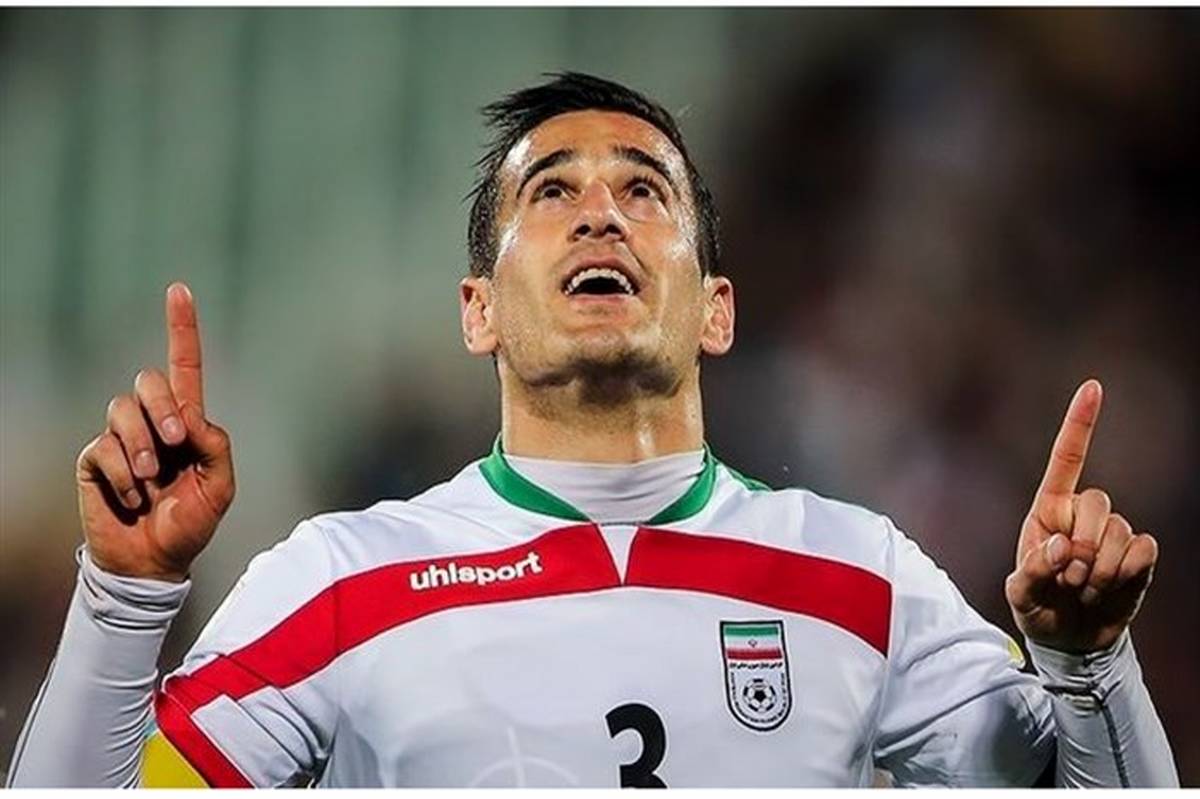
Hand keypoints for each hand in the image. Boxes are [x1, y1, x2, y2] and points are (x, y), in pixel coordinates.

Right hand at [75, 283, 234, 581]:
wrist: (153, 562)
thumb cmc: (191, 524)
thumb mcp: (220, 488)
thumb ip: (216, 446)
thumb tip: (192, 418)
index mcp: (187, 423)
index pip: (183, 367)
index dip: (181, 329)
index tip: (179, 290)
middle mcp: (152, 422)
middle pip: (149, 381)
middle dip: (162, 409)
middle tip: (175, 444)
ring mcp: (121, 439)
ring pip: (122, 410)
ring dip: (140, 447)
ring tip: (151, 481)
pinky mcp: (95, 459)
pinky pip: (103, 447)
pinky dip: (123, 475)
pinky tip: (132, 497)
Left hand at [1006, 379, 1158, 652]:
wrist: (1070, 641)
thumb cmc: (1038, 609)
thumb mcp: (1020, 595)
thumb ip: (1031, 571)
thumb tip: (1058, 547)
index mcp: (1047, 511)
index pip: (1066, 459)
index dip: (1080, 423)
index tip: (1093, 386)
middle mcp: (1081, 516)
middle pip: (1096, 500)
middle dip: (1082, 544)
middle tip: (1066, 578)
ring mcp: (1112, 535)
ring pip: (1120, 529)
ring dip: (1099, 567)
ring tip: (1081, 590)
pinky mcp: (1138, 558)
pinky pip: (1144, 549)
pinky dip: (1126, 573)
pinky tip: (1109, 590)